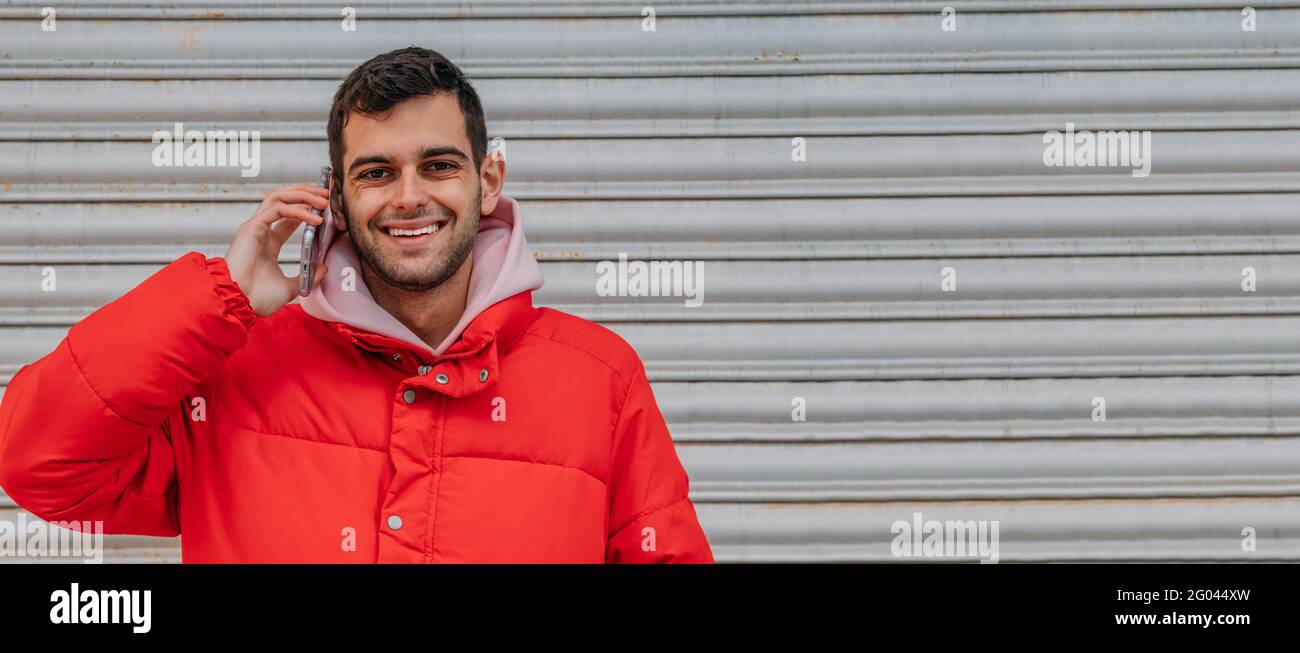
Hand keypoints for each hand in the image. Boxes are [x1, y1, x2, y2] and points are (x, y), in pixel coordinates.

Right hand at [224, 184, 329, 316]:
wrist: (239, 303)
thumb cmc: (256, 298)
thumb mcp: (291, 287)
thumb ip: (307, 277)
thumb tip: (323, 268)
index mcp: (268, 244)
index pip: (288, 217)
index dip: (306, 208)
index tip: (325, 208)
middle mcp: (261, 232)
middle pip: (283, 200)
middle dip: (305, 193)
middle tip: (326, 193)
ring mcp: (255, 228)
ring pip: (278, 197)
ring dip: (302, 194)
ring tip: (323, 199)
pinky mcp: (252, 227)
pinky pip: (277, 209)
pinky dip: (297, 210)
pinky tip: (313, 217)